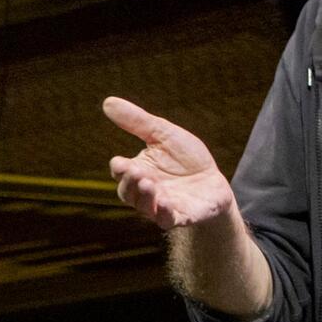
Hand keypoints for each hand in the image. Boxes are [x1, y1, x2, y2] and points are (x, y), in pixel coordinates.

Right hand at [104, 97, 237, 229]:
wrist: (214, 182)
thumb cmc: (186, 159)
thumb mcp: (164, 135)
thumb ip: (138, 122)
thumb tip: (107, 102)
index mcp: (137, 171)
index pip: (121, 171)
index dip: (120, 168)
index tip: (121, 162)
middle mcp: (145, 191)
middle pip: (127, 192)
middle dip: (130, 182)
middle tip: (136, 172)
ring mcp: (161, 206)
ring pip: (145, 207)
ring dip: (145, 197)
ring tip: (148, 183)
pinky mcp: (180, 216)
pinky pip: (167, 219)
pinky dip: (163, 213)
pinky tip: (165, 203)